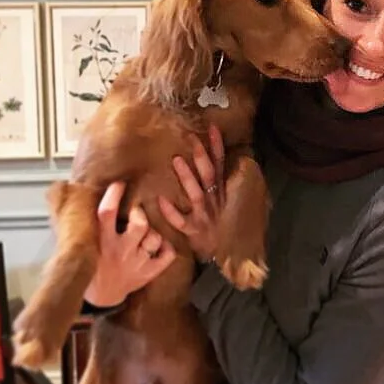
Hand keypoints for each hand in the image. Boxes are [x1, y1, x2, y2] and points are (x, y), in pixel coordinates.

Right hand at [84, 181, 175, 306]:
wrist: (101, 297)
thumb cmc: (92, 265)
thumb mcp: (83, 245)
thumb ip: (83, 223)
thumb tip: (67, 193)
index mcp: (101, 242)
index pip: (107, 213)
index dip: (114, 195)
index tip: (119, 185)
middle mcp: (120, 252)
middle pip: (140, 225)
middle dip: (139, 213)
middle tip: (136, 212)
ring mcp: (136, 263)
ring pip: (155, 238)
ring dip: (153, 232)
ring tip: (146, 232)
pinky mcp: (148, 273)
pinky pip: (167, 256)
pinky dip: (167, 248)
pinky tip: (159, 245)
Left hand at [158, 124, 224, 262]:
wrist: (221, 255)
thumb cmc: (218, 225)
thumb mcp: (223, 201)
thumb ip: (219, 182)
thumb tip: (222, 158)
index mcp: (220, 192)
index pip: (220, 165)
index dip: (217, 146)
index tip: (211, 127)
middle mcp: (213, 201)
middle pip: (209, 176)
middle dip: (201, 156)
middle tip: (191, 138)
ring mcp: (203, 216)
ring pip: (196, 194)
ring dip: (187, 177)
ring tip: (176, 160)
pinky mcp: (193, 231)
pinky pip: (181, 221)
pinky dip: (172, 211)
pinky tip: (161, 200)